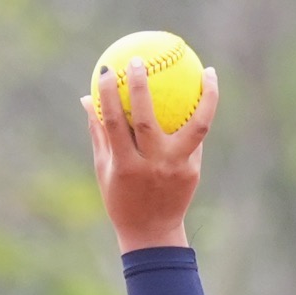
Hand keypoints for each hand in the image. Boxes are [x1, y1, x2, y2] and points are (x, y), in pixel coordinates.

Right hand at [86, 58, 218, 251]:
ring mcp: (176, 168)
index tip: (106, 69)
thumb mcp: (104, 169)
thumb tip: (87, 97)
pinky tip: (207, 93)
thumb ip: (99, 132)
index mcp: (125, 166)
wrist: (152, 234)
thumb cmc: (122, 198)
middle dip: (140, 88)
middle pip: (147, 120)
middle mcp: (152, 165)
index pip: (113, 123)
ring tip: (208, 71)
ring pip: (196, 126)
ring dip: (206, 97)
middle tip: (139, 60)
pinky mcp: (193, 170)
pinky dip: (203, 113)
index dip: (108, 94)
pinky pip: (197, 137)